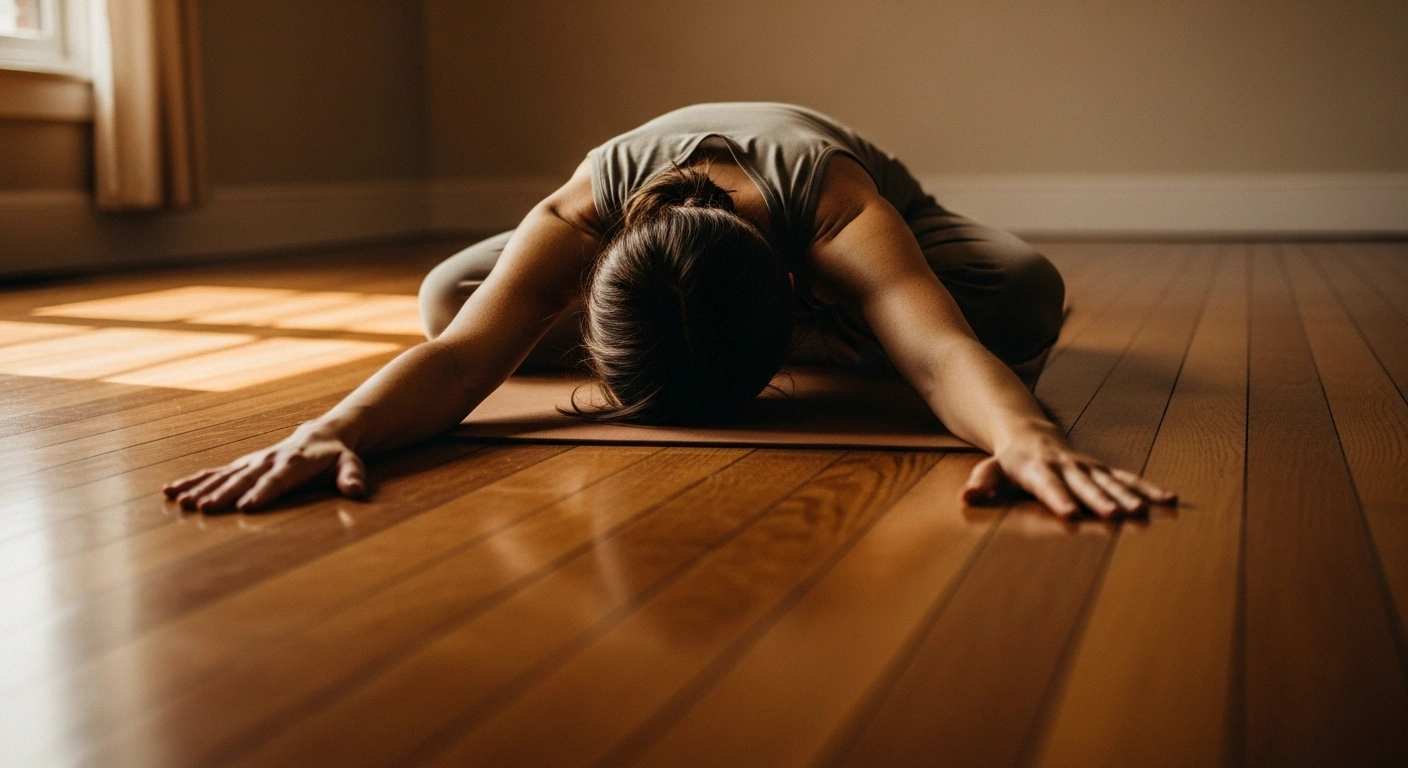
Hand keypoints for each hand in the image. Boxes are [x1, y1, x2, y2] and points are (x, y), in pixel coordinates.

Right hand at [163, 423, 365, 512]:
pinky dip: (194, 480)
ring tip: (180, 501)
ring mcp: (253, 462)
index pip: (278, 480)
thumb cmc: (337, 455)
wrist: (321, 434)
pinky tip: (171, 491)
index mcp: (295, 462)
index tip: (246, 507)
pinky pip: (215, 472)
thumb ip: (352, 477)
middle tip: (203, 508)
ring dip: (201, 488)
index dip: (263, 492)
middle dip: (224, 493)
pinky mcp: (242, 464)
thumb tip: (357, 491)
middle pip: (244, 478)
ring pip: (224, 475)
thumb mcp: (351, 463)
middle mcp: (269, 460)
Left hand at [961, 430, 1173, 518]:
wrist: (1030, 434)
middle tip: (1116, 515)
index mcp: (1038, 469)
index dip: (1060, 499)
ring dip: (1130, 496)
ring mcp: (1087, 467)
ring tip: (1149, 512)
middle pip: (1085, 485)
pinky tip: (1169, 500)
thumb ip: (982, 482)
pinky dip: (1147, 488)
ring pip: (1111, 481)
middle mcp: (1067, 467)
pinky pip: (1127, 478)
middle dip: (1101, 500)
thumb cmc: (1009, 461)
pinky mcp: (1101, 469)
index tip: (1071, 514)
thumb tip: (966, 497)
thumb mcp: (991, 469)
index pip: (1049, 487)